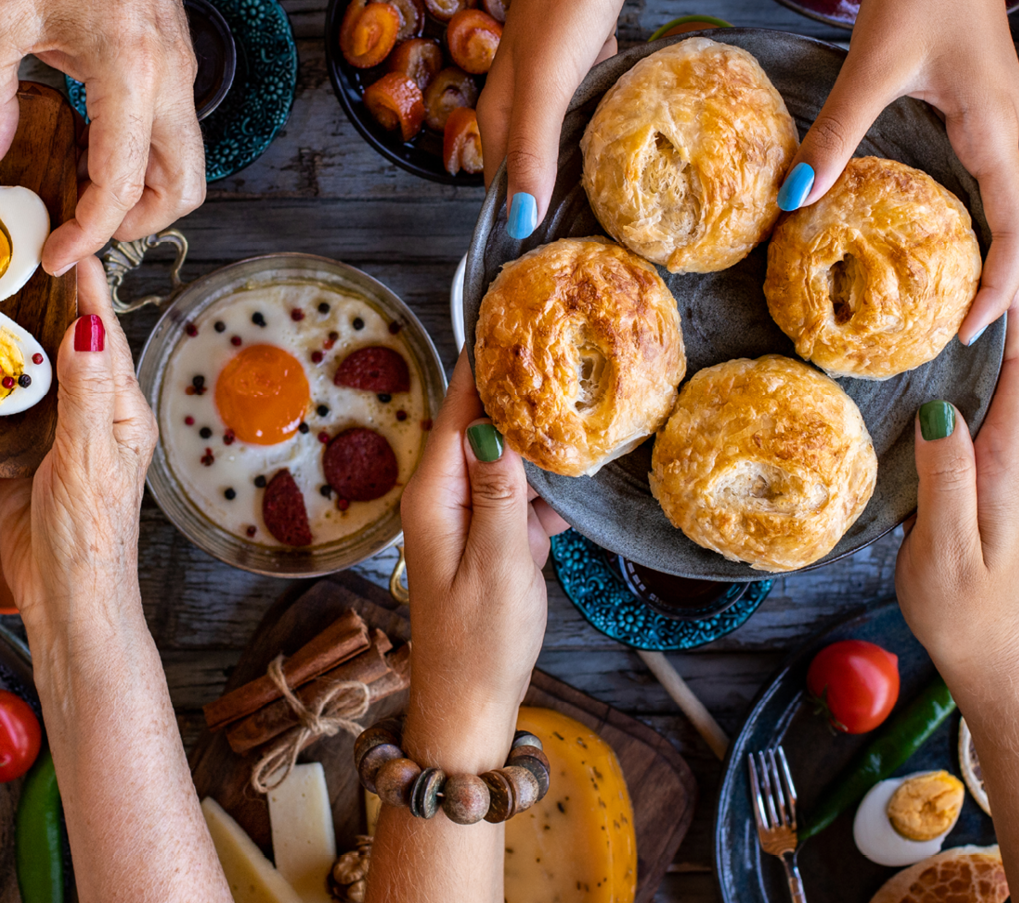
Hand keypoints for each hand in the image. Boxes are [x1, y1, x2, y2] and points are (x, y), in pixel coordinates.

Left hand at [0, 0, 202, 275]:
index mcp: (130, 70)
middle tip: (79, 231)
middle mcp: (171, 80)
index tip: (54, 254)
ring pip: (185, 168)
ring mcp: (182, 75)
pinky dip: (139, 162)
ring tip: (80, 194)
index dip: (89, 232)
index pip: (122, 181)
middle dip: (133, 226)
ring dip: (141, 196)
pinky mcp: (177, 68)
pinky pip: (171, 137)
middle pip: (182, 190)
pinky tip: (86, 149)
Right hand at [0, 258, 152, 621]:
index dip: (88, 292)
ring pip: (32, 376)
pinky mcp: (21, 460)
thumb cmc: (92, 541)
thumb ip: (88, 393)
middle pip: (67, 348)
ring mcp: (55, 438)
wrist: (65, 604)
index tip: (72, 246)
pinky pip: (3, 412)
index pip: (105, 337)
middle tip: (16, 258)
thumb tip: (90, 327)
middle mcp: (92, 418)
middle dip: (46, 306)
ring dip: (10, 341)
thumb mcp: (90, 458)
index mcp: (122, 413)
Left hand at [398, 360, 562, 768]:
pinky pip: (517, 493)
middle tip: (566, 343)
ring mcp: (466, 515)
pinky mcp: (490, 537)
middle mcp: (443, 495)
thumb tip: (491, 422)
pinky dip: (546, 484)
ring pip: (504, 455)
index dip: (483, 359)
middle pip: (479, 421)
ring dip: (539, 437)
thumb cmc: (479, 643)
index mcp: (434, 493)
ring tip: (583, 396)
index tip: (513, 312)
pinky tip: (580, 477)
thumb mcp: (498, 563)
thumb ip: (499, 491)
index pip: (456, 406)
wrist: (470, 706)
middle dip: (519, 388)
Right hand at [475, 0, 636, 237]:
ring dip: (577, 169)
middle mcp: (526, 95)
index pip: (501, 186)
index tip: (539, 271)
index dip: (515, 227)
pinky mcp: (590, 48)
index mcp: (507, 108)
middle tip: (584, 253)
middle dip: (547, 207)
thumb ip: (534, 152)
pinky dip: (605, 128)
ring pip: (562, 136)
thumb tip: (520, 223)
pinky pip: (592, 105)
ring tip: (609, 211)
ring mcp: (557, 71)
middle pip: (530, 166)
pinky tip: (630, 141)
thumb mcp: (549, 81)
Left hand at [784, 0, 1018, 345]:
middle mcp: (1008, 125)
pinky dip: (952, 202)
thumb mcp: (871, 66)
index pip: (1012, 229)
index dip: (995, 289)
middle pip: (1005, 219)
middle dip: (980, 276)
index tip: (965, 334)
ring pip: (988, 192)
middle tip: (939, 329)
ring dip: (966, 241)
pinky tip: (915, 222)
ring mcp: (998, 109)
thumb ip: (835, 135)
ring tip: (929, 292)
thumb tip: (791, 202)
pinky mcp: (978, 93)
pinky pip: (973, 165)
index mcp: (993, 127)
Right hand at [895, 290, 1018, 686]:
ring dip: (957, 344)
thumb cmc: (968, 610)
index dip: (1007, 313)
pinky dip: (938, 382)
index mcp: (1004, 461)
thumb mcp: (949, 545)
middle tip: (941, 259)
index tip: (984, 260)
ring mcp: (984, 469)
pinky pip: (956, 415)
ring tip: (918, 299)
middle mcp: (1001, 455)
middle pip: (1002, 366)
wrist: (990, 659)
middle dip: (980, 312)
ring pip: (977, 388)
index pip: (1018, 369)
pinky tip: (904, 373)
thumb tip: (940, 408)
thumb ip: (947, 479)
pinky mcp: (964, 483)